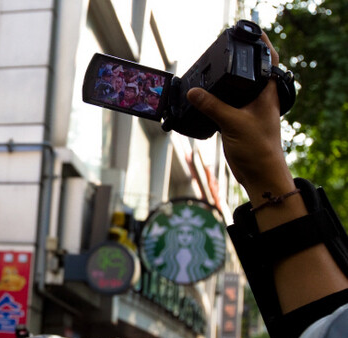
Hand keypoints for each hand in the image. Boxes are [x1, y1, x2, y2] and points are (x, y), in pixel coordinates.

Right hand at [186, 31, 294, 202]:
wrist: (260, 175)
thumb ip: (212, 105)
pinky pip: (224, 106)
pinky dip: (213, 102)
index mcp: (267, 93)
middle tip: (215, 58)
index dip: (258, 46)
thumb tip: (193, 92)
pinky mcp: (238, 122)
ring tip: (204, 78)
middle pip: (247, 73)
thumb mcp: (233, 123)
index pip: (267, 60)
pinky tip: (202, 102)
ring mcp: (249, 110)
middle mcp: (260, 98)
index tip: (241, 39)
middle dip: (232, 66)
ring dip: (220, 86)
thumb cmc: (258, 149)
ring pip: (234, 90)